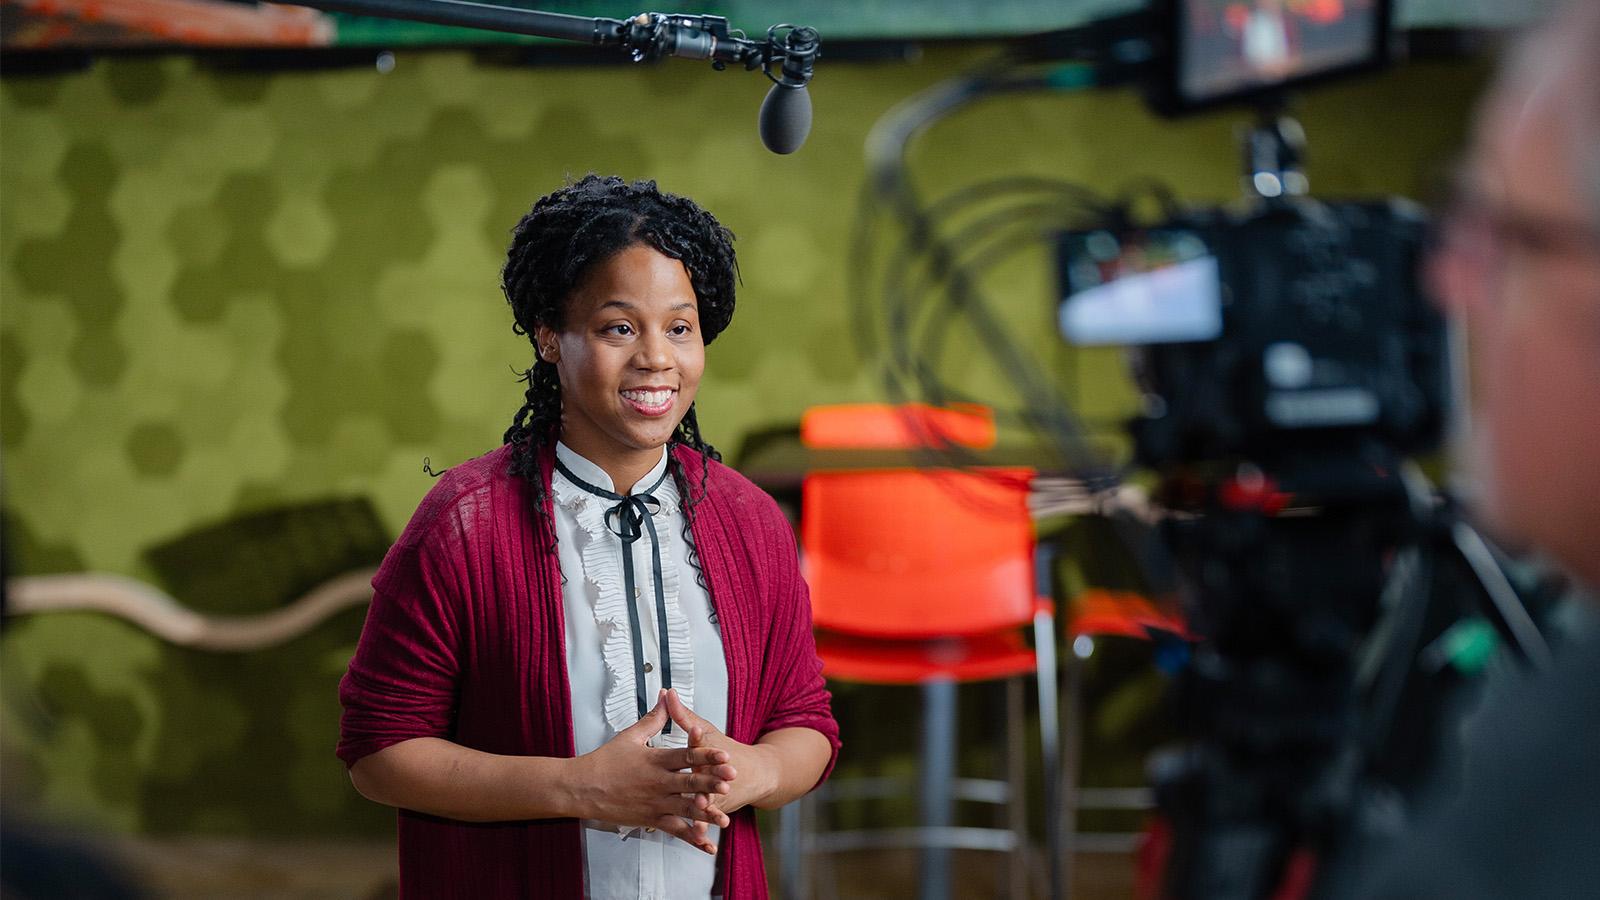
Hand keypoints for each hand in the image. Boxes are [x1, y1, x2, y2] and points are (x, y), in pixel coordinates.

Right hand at [569, 691, 737, 853]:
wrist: (581, 788)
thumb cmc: (604, 761)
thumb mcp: (630, 736)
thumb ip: (654, 718)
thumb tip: (667, 696)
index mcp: (655, 760)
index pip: (685, 756)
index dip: (706, 755)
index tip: (724, 754)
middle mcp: (657, 783)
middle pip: (689, 782)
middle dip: (712, 781)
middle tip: (732, 780)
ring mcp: (655, 803)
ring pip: (685, 809)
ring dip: (706, 813)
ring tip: (725, 817)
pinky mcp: (651, 820)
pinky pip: (675, 831)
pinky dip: (692, 839)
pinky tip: (708, 845)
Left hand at [665, 689, 776, 816]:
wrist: (759, 774)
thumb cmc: (727, 751)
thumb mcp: (706, 730)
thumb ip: (682, 715)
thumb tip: (666, 693)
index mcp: (710, 751)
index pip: (704, 742)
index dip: (699, 736)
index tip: (697, 731)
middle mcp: (715, 773)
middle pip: (710, 773)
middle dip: (707, 776)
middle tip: (701, 776)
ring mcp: (719, 793)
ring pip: (711, 799)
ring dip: (707, 805)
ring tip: (701, 808)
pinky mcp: (717, 809)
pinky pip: (707, 819)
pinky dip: (703, 828)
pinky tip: (697, 836)